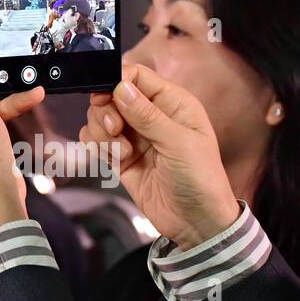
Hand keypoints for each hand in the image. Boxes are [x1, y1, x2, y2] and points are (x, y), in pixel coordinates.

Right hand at [80, 63, 238, 248]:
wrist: (197, 223)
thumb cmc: (201, 180)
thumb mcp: (179, 143)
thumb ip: (148, 115)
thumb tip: (121, 87)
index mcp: (173, 103)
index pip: (137, 76)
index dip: (117, 82)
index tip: (106, 97)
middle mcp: (152, 116)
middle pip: (112, 96)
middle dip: (105, 112)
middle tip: (115, 130)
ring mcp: (135, 138)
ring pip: (101, 119)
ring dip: (102, 133)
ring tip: (122, 152)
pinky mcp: (122, 159)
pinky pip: (98, 142)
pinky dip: (99, 149)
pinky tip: (117, 161)